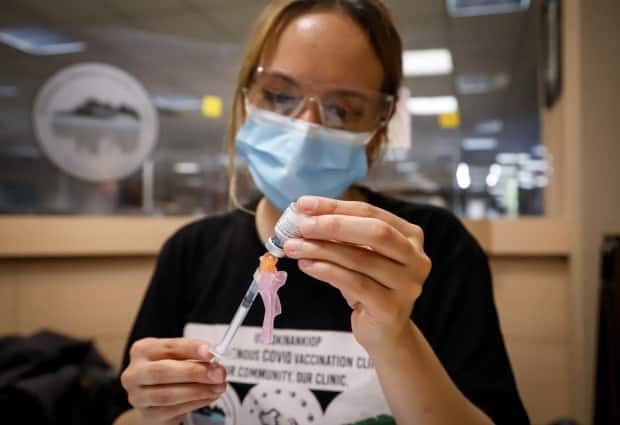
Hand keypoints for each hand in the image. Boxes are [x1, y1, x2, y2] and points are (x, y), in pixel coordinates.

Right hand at [120, 338, 226, 424]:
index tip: (210, 352)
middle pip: (162, 372)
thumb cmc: (169, 369)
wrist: (154, 397)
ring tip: (218, 387)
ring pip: (167, 395)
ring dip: (198, 391)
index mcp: (142, 350)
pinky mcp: (147, 415)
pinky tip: (209, 396)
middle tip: (218, 373)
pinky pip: (173, 410)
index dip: (190, 349)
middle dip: (194, 372)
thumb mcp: (178, 357)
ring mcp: (138, 396)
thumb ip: (194, 356)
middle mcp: (134, 373)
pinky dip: (196, 403)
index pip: (168, 347)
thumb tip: (213, 358)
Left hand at [283, 196, 430, 353]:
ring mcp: (408, 285)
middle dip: (334, 225)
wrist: (383, 331)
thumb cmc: (369, 285)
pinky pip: (355, 284)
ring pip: (361, 259)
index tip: (304, 204)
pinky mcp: (391, 309)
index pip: (371, 213)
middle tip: (302, 226)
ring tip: (294, 247)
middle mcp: (416, 258)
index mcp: (410, 236)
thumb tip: (304, 216)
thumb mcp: (359, 255)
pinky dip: (327, 272)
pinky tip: (307, 266)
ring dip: (322, 250)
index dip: (336, 207)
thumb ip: (340, 235)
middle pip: (376, 232)